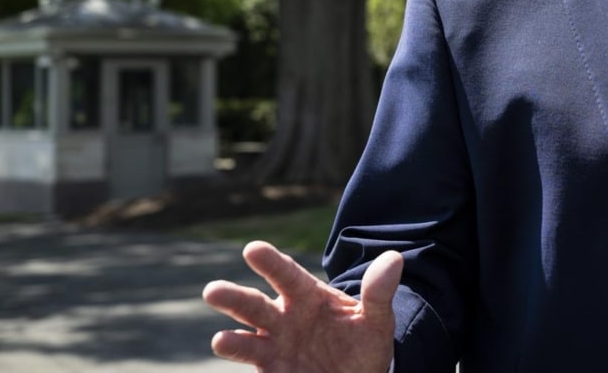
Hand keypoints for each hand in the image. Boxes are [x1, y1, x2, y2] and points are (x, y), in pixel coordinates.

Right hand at [202, 240, 400, 371]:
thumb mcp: (376, 319)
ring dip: (231, 340)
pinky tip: (229, 353)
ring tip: (221, 341)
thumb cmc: (363, 343)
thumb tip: (394, 259)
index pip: (287, 275)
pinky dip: (243, 363)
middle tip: (213, 290)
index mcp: (307, 297)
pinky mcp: (271, 372)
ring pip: (245, 340)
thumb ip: (379, 292)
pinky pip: (255, 368)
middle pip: (254, 305)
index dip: (270, 263)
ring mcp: (274, 347)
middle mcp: (283, 318)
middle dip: (234, 298)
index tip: (253, 248)